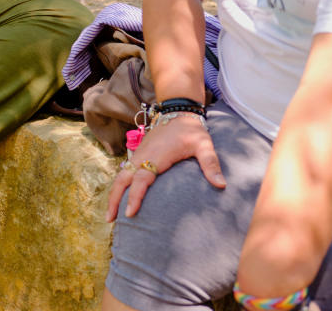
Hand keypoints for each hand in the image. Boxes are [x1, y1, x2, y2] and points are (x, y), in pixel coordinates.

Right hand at [105, 114, 225, 220]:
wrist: (178, 111)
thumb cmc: (191, 130)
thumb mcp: (203, 145)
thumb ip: (211, 164)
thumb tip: (221, 185)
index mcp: (156, 156)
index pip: (140, 179)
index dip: (134, 196)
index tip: (130, 213)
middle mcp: (142, 156)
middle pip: (122, 179)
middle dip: (114, 199)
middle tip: (110, 220)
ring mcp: (138, 155)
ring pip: (120, 176)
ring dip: (114, 194)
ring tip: (111, 215)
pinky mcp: (139, 155)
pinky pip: (124, 172)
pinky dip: (119, 186)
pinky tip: (120, 198)